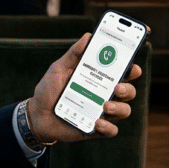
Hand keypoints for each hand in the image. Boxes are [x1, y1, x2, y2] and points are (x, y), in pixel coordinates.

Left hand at [25, 33, 140, 143]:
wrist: (36, 115)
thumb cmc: (49, 90)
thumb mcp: (58, 69)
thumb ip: (73, 54)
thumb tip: (88, 36)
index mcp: (98, 79)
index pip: (121, 73)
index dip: (131, 69)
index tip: (132, 66)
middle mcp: (104, 95)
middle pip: (127, 91)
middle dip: (127, 88)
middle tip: (116, 87)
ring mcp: (101, 112)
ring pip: (124, 110)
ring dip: (119, 108)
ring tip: (105, 106)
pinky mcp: (96, 129)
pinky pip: (111, 130)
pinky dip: (107, 127)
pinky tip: (97, 122)